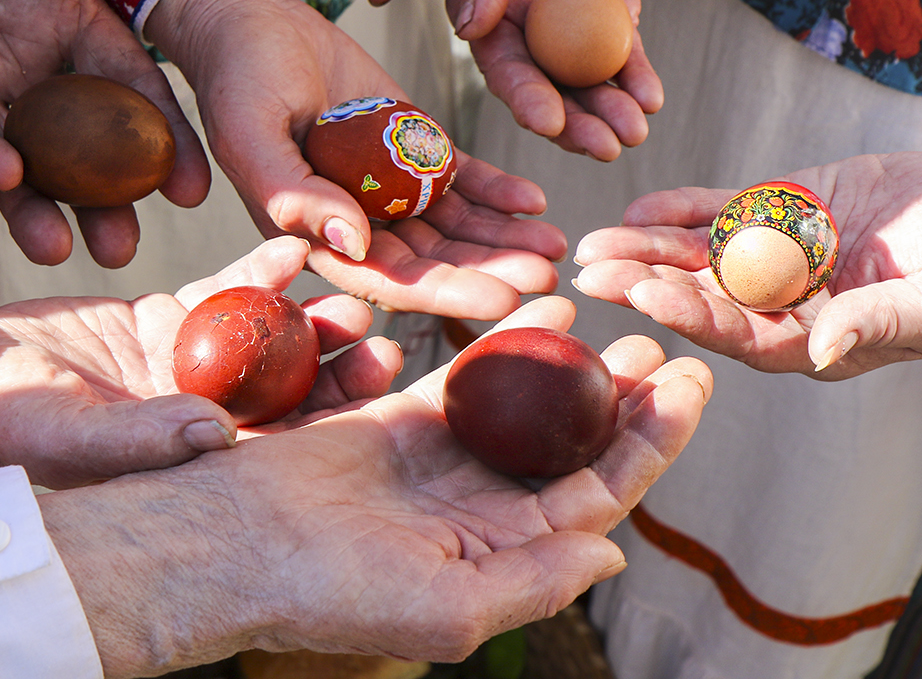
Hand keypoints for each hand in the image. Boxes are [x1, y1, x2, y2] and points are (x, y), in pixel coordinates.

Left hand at [0, 0, 204, 268]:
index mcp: (73, 17)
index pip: (130, 88)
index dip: (162, 137)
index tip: (189, 186)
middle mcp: (32, 60)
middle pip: (81, 146)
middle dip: (105, 199)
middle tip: (125, 244)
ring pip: (18, 157)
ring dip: (40, 205)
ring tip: (64, 247)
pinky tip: (5, 176)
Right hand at [0, 237, 395, 487]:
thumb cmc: (11, 424)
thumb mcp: (76, 436)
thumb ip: (146, 438)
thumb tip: (221, 434)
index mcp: (197, 458)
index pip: (285, 439)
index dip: (337, 407)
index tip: (381, 367)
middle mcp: (205, 413)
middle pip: (290, 387)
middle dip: (336, 356)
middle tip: (376, 321)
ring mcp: (189, 364)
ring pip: (265, 336)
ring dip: (305, 310)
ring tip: (342, 278)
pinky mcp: (166, 317)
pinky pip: (223, 291)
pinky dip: (255, 269)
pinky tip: (288, 245)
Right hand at [39, 295, 710, 676]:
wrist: (231, 542)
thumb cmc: (329, 591)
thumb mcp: (445, 606)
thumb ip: (536, 579)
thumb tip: (614, 552)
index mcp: (501, 561)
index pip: (595, 496)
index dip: (648, 444)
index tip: (690, 386)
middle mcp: (480, 516)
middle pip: (571, 448)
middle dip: (625, 400)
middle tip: (667, 343)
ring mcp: (441, 467)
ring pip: (527, 411)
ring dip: (575, 370)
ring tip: (621, 325)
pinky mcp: (399, 426)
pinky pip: (466, 380)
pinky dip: (505, 348)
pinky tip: (541, 314)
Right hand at [147, 0, 566, 318]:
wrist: (251, 22)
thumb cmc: (237, 79)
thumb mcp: (252, 135)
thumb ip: (294, 195)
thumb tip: (355, 242)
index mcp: (314, 238)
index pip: (388, 280)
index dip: (445, 293)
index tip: (501, 299)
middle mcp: (356, 224)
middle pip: (433, 261)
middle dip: (490, 271)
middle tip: (547, 274)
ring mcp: (388, 188)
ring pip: (455, 226)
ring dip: (503, 239)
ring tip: (554, 243)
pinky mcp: (411, 149)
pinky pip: (461, 180)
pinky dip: (495, 191)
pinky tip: (532, 199)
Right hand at [420, 0, 657, 160]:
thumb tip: (469, 27)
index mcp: (488, 14)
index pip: (503, 66)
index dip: (524, 96)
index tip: (546, 121)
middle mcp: (527, 35)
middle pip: (548, 90)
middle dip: (574, 124)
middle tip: (602, 146)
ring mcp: (573, 33)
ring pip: (588, 85)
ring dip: (608, 114)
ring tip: (632, 134)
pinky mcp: (614, 21)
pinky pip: (626, 59)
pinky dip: (638, 81)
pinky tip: (651, 100)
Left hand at [572, 129, 921, 377]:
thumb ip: (877, 322)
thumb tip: (821, 349)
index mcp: (810, 340)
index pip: (742, 336)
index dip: (696, 319)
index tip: (652, 299)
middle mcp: (778, 304)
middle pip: (702, 299)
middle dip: (647, 286)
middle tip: (592, 277)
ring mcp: (769, 257)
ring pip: (696, 258)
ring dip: (644, 252)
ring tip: (591, 247)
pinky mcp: (771, 213)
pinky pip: (715, 214)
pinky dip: (678, 210)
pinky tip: (637, 208)